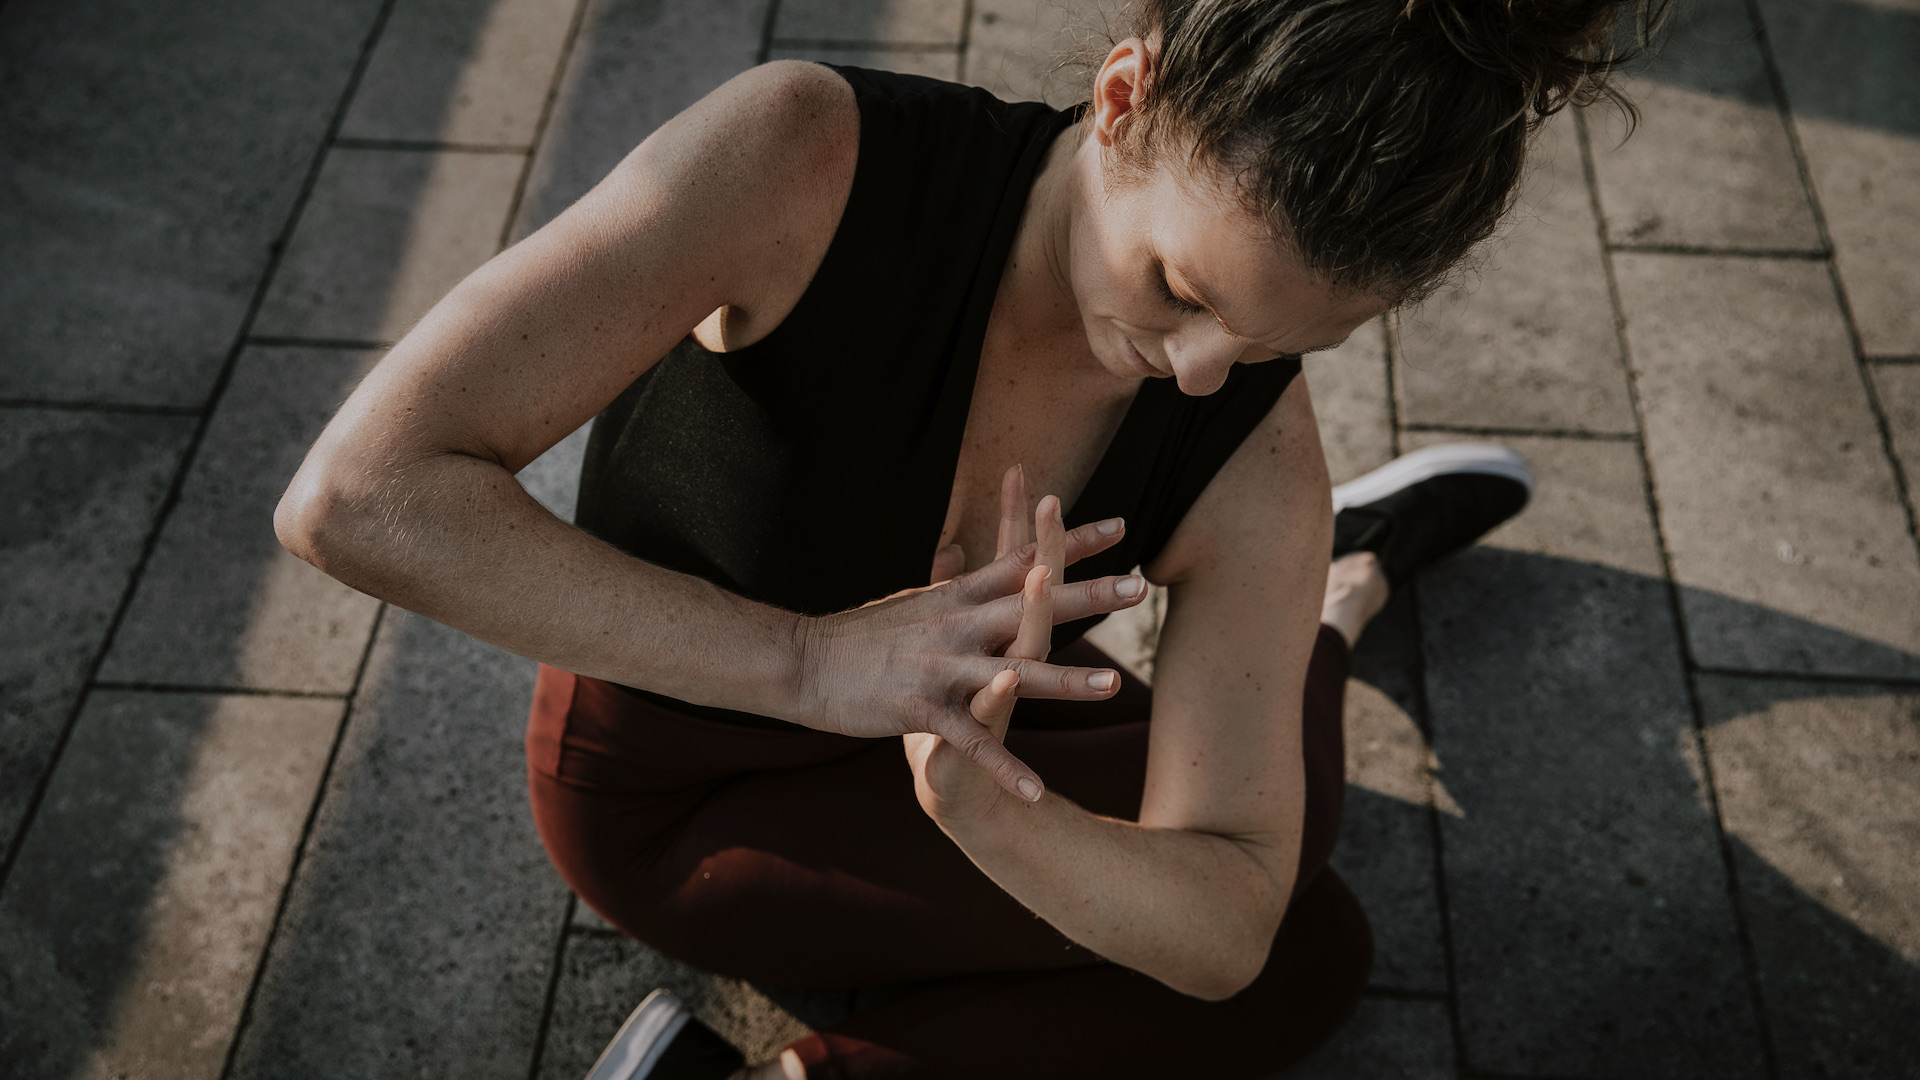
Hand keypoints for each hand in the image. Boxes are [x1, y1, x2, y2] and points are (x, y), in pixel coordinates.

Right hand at [796, 464, 1141, 800]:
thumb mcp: (914, 599)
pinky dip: (1003, 767)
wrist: (802, 663)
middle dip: (1089, 595)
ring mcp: (940, 665)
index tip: (1122, 525)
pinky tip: (1033, 791)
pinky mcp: (919, 708)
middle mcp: (956, 622)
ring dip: (1065, 680)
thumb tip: (968, 546)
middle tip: (1140, 585)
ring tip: (1112, 683)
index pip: (1024, 560)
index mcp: (957, 595)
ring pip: (1013, 671)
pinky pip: (970, 741)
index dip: (1071, 542)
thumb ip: (950, 577)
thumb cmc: (860, 636)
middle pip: (1032, 604)